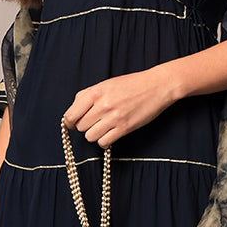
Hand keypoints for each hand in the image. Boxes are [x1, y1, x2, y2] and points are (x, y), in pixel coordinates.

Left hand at [63, 65, 178, 145]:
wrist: (156, 86)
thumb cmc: (132, 84)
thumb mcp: (106, 84)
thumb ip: (88, 96)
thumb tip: (74, 112)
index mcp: (95, 92)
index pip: (71, 115)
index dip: (70, 122)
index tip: (73, 124)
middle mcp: (102, 105)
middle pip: (80, 127)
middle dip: (85, 126)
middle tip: (94, 122)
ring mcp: (113, 117)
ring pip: (90, 136)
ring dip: (95, 134)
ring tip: (103, 128)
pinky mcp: (124, 128)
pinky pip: (103, 142)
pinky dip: (104, 141)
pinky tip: (110, 134)